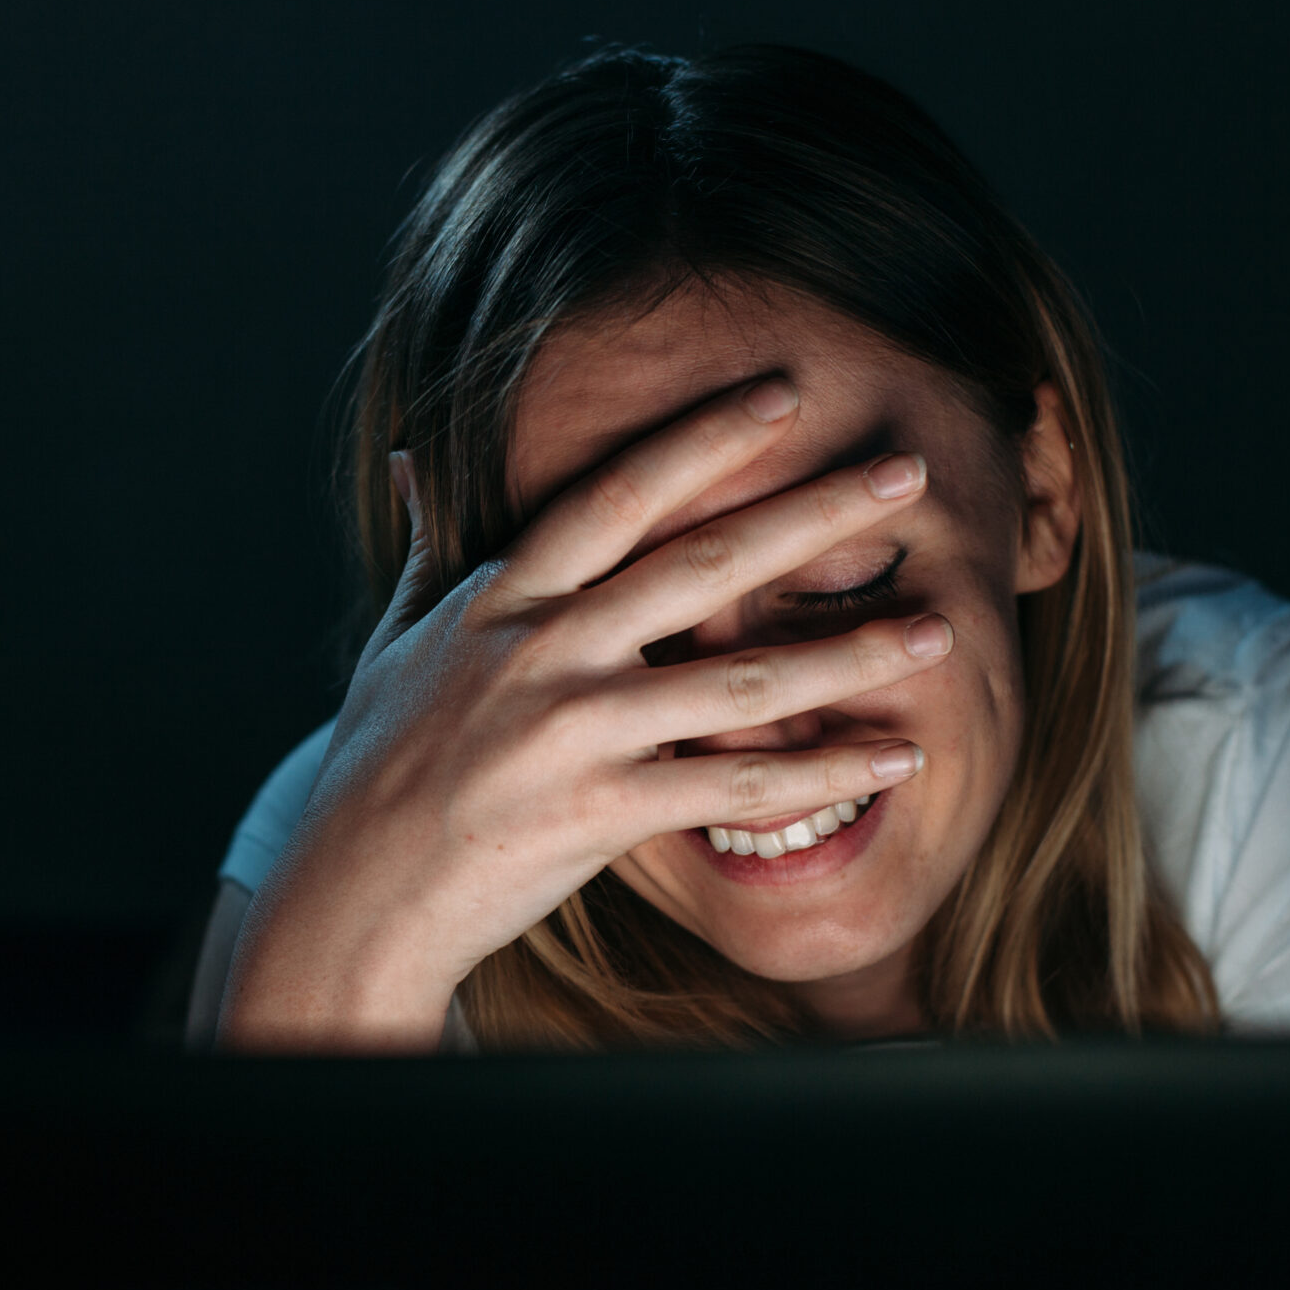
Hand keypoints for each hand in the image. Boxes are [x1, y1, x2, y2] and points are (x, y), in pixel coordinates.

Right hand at [219, 375, 950, 1050]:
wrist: (351, 895)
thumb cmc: (380, 766)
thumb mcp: (398, 640)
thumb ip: (426, 547)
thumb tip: (411, 458)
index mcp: (501, 596)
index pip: (615, 495)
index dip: (702, 440)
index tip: (782, 393)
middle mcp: (539, 650)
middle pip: (701, 564)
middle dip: (814, 512)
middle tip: (904, 474)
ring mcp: (569, 732)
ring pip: (738, 682)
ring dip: (850, 654)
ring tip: (938, 628)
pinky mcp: (596, 814)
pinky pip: (732, 789)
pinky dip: (820, 773)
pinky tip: (893, 758)